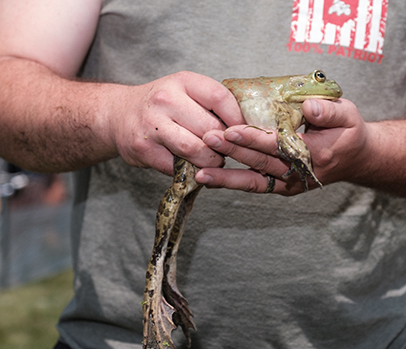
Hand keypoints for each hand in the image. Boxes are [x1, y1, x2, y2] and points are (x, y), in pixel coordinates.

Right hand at [105, 71, 244, 174]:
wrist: (117, 115)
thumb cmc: (162, 106)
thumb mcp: (185, 92)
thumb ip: (211, 104)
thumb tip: (247, 126)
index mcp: (182, 81)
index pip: (220, 97)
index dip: (237, 119)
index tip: (242, 132)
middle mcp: (166, 99)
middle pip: (210, 128)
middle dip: (223, 145)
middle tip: (226, 150)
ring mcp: (152, 124)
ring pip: (195, 149)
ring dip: (209, 160)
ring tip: (212, 159)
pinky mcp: (144, 148)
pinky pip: (177, 166)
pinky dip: (189, 170)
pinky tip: (192, 166)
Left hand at [195, 98, 369, 194]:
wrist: (355, 158)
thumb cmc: (348, 131)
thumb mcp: (348, 114)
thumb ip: (329, 110)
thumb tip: (308, 107)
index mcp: (315, 153)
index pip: (278, 145)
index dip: (254, 138)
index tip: (231, 130)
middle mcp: (300, 173)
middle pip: (261, 163)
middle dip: (233, 153)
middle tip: (207, 140)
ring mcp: (290, 183)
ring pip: (255, 181)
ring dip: (227, 177)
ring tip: (200, 173)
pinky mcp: (282, 187)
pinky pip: (256, 186)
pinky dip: (234, 184)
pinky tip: (212, 180)